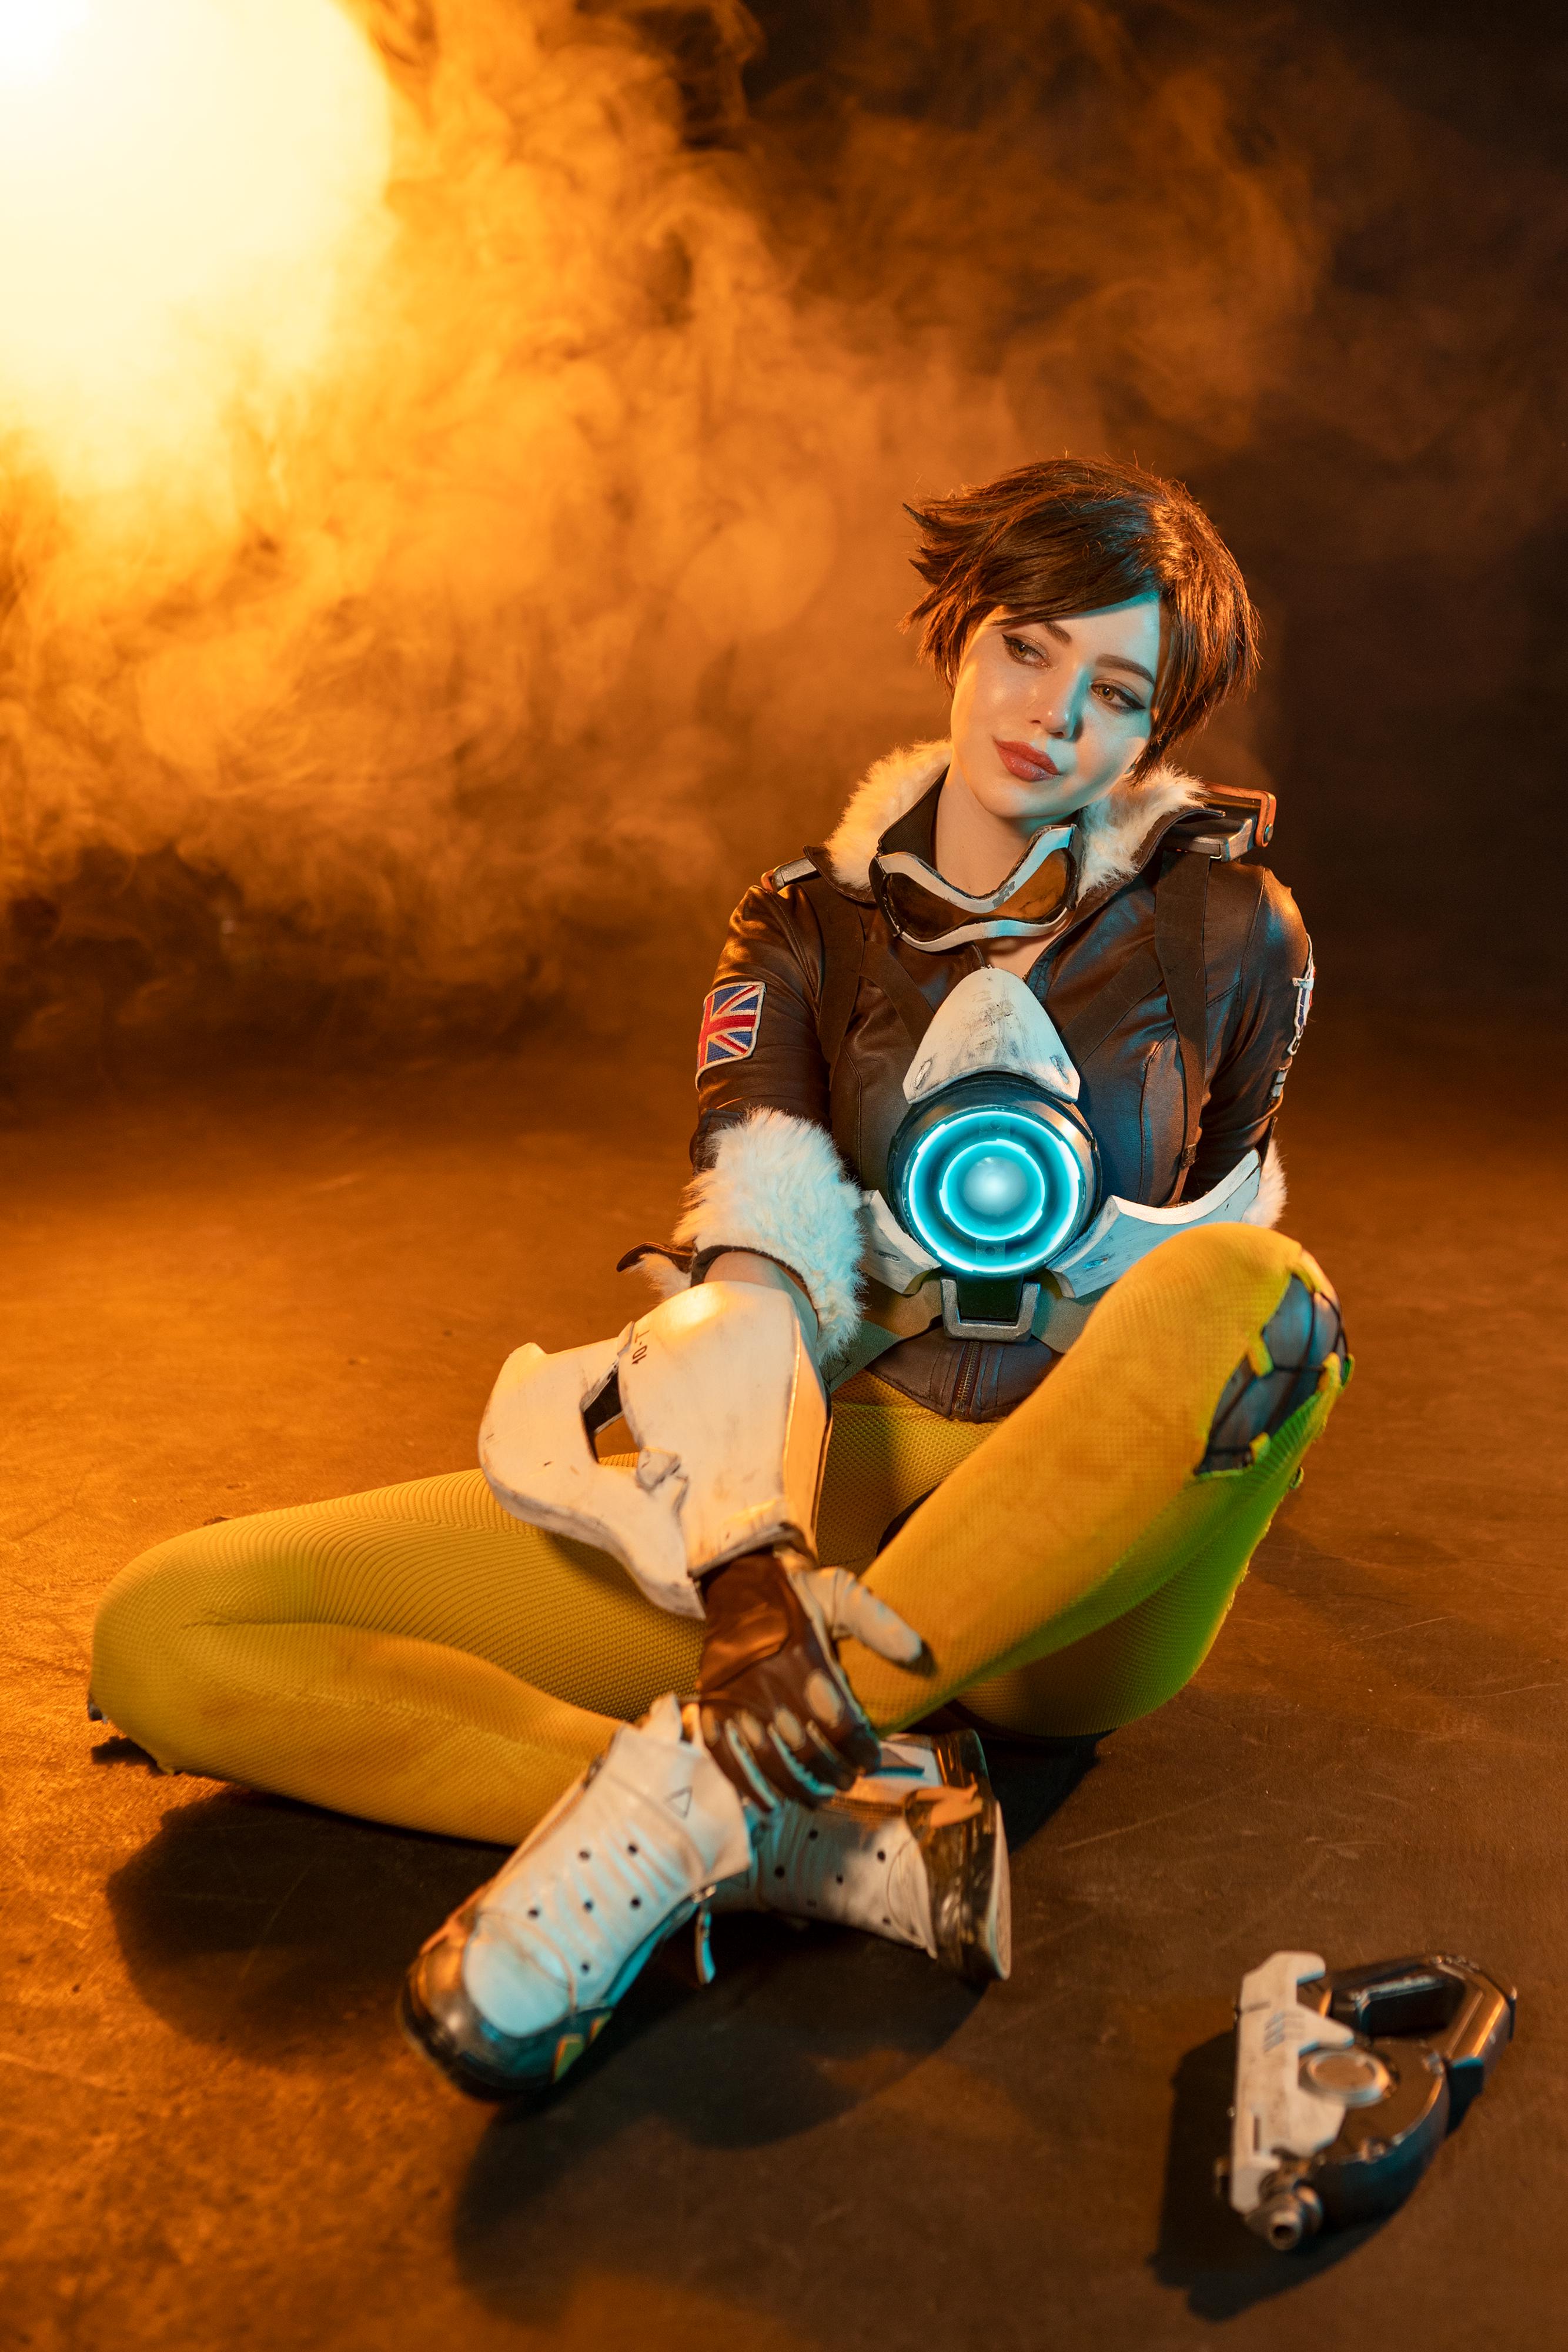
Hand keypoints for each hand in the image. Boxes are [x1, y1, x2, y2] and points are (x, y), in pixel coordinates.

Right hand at [696, 1549, 924, 1808]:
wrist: (736, 1580)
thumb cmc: (795, 1592)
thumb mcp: (840, 1591)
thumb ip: (878, 1621)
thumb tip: (917, 1651)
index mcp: (801, 1658)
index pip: (838, 1722)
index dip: (860, 1748)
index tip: (872, 1758)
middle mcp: (766, 1684)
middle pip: (807, 1748)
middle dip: (834, 1772)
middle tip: (850, 1780)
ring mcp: (735, 1699)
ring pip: (770, 1760)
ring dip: (799, 1787)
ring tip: (820, 1797)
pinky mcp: (712, 1705)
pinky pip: (727, 1756)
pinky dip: (749, 1785)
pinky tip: (770, 1804)